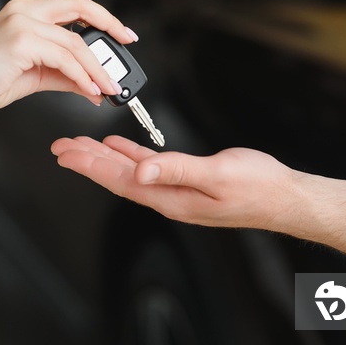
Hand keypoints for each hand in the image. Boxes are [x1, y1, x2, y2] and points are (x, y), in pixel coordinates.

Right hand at [0, 0, 137, 112]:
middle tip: (127, 43)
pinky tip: (90, 90)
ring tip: (109, 86)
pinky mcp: (21, 41)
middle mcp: (24, 10)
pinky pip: (64, 59)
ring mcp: (22, 23)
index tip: (122, 32)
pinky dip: (82, 76)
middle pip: (79, 7)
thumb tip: (96, 86)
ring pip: (74, 42)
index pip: (73, 4)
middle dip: (109, 25)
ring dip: (97, 68)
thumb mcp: (38, 75)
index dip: (101, 15)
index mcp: (27, 12)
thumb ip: (67, 75)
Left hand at [50, 135, 295, 228]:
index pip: (121, 180)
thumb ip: (177, 170)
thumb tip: (141, 170)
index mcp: (171, 198)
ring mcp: (177, 190)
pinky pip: (150, 166)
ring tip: (81, 145)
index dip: (90, 166)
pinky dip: (131, 154)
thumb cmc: (258, 188)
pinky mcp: (187, 180)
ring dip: (104, 157)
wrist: (284, 197)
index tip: (66, 153)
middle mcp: (169, 197)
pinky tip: (119, 147)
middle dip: (87, 161)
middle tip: (61, 147)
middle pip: (118, 177)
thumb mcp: (218, 174)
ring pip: (130, 170)